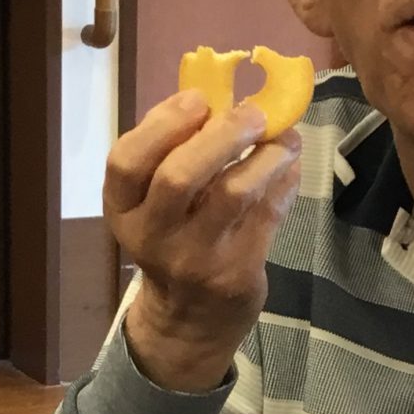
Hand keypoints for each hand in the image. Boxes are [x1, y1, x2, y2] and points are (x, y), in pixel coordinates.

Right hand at [105, 91, 300, 391]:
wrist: (189, 319)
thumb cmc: (174, 239)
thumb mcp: (153, 203)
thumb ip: (173, 152)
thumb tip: (220, 95)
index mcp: (123, 209)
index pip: (126, 161)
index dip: (163, 123)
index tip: (199, 99)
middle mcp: (152, 236)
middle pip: (179, 176)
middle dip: (222, 135)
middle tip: (255, 113)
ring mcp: (194, 259)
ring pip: (232, 194)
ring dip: (266, 156)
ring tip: (286, 138)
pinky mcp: (235, 273)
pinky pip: (267, 215)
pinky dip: (284, 183)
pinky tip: (290, 165)